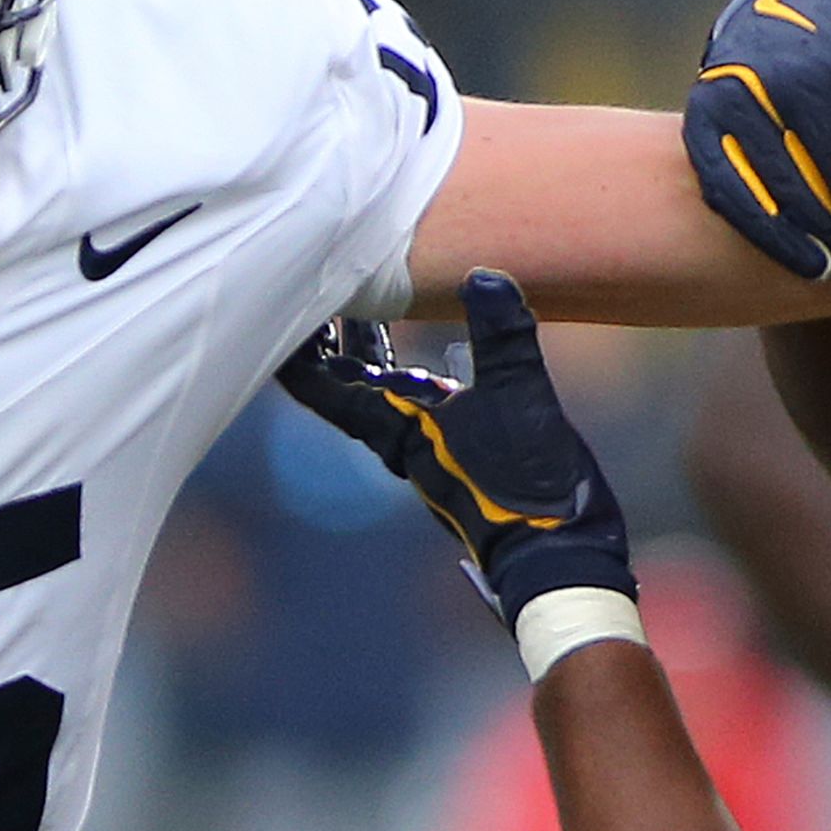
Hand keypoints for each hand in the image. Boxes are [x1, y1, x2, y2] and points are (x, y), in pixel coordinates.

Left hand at [278, 272, 632, 622]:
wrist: (556, 553)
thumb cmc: (526, 486)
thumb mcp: (519, 399)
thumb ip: (502, 337)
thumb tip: (482, 276)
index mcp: (396, 429)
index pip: (324, 387)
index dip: (296, 353)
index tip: (273, 310)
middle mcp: (402, 438)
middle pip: (345, 383)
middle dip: (330, 337)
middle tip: (319, 287)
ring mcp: (429, 445)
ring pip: (380, 391)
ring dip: (368, 349)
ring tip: (363, 303)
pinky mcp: (459, 449)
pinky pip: (416, 402)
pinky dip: (409, 369)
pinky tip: (426, 352)